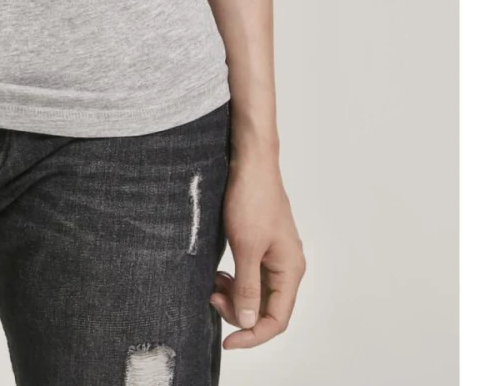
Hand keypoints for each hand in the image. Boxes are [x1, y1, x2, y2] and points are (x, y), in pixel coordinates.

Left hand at [210, 150, 305, 348]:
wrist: (250, 162)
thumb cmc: (252, 198)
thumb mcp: (245, 247)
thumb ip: (247, 287)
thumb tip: (247, 321)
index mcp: (290, 270)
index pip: (277, 319)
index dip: (253, 335)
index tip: (228, 341)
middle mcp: (287, 265)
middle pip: (266, 308)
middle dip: (239, 311)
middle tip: (213, 298)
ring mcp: (275, 254)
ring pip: (256, 292)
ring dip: (235, 296)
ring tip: (214, 285)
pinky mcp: (262, 244)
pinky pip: (250, 275)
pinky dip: (235, 280)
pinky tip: (219, 274)